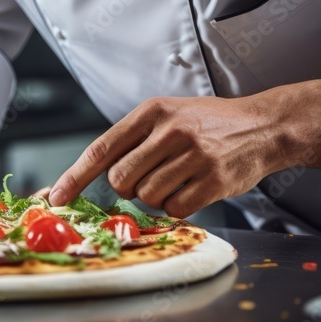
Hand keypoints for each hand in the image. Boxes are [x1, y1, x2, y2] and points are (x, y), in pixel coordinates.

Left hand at [48, 79, 320, 216]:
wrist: (265, 126)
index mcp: (152, 112)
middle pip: (121, 180)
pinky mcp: (214, 180)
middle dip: (127, 188)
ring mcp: (194, 155)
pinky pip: (176, 209)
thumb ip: (132, 140)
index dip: (74, 177)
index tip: (55, 197)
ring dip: (157, 197)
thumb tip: (89, 176)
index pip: (101, 149)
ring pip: (147, 197)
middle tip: (149, 178)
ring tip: (178, 178)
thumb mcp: (167, 115)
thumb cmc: (208, 124)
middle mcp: (171, 131)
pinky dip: (179, 206)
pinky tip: (194, 188)